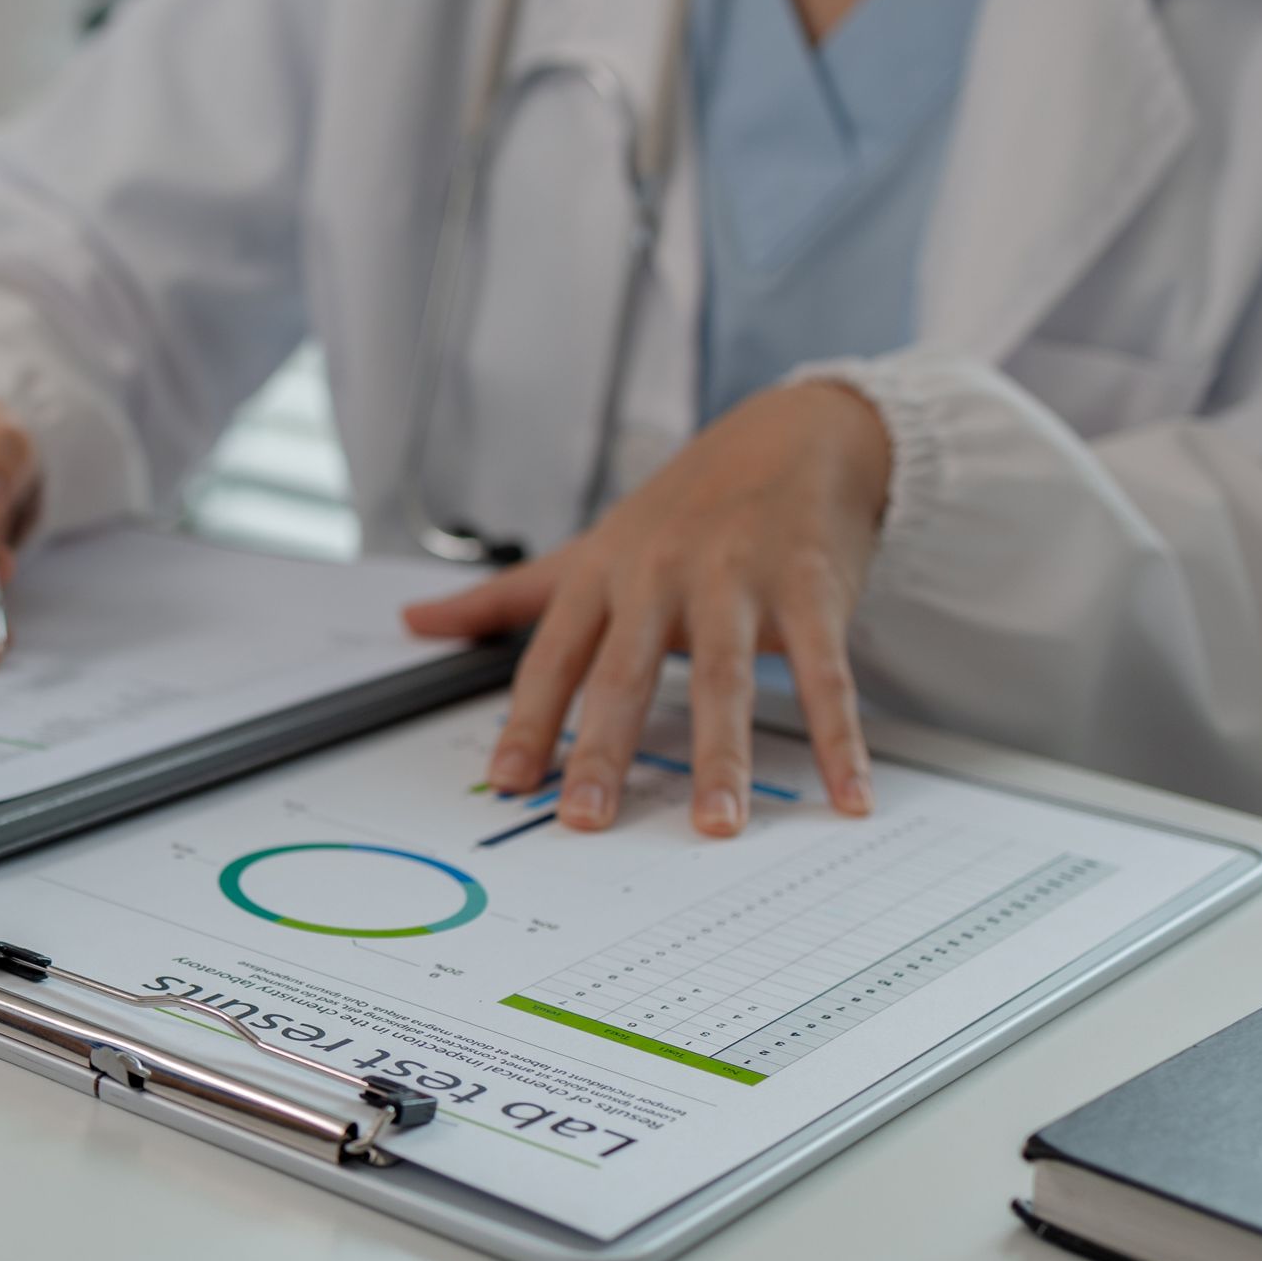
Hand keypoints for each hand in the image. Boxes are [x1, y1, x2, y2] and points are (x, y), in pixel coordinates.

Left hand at [401, 379, 891, 836]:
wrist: (792, 434)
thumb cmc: (680, 508)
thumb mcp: (586, 548)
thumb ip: (503, 598)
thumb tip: (413, 622)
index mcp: (601, 575)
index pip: (552, 658)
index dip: (527, 721)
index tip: (508, 785)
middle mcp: (660, 576)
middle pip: (625, 673)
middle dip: (604, 750)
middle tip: (589, 822)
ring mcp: (736, 580)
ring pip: (723, 678)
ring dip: (720, 757)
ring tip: (717, 825)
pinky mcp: (810, 588)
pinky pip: (825, 673)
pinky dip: (838, 737)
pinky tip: (849, 794)